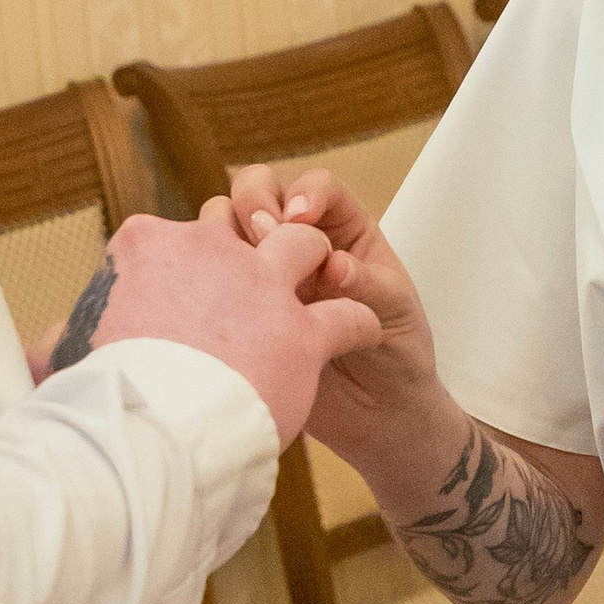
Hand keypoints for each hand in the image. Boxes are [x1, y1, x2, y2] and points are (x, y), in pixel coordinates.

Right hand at [56, 205, 378, 445]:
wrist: (146, 435)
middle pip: (239, 226)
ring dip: (314, 263)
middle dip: (252, 245)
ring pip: (305, 247)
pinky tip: (359, 335)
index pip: (171, 234)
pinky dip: (359, 322)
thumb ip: (63, 341)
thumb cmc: (103, 396)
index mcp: (146, 244)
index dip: (183, 266)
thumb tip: (35, 353)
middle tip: (253, 288)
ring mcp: (262, 285)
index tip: (184, 298)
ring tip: (320, 288)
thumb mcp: (71, 353)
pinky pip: (348, 312)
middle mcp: (209, 248)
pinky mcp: (303, 331)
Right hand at [224, 162, 439, 447]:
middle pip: (259, 190)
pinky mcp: (237, 306)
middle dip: (256, 200)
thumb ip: (367, 284)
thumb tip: (333, 265)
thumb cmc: (396, 355)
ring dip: (226, 233)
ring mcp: (263, 272)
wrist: (374, 415)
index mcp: (343, 230)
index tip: (302, 220)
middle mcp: (297, 242)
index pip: (318, 188)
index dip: (307, 193)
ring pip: (225, 226)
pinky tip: (218, 301)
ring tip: (240, 267)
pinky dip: (207, 273)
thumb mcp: (395, 313)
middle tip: (263, 236)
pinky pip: (210, 275)